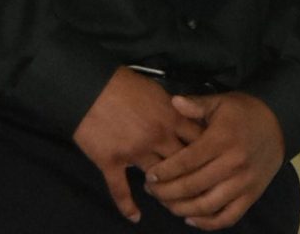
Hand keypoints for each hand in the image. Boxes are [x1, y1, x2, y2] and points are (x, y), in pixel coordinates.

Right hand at [73, 67, 204, 222]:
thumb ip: (172, 108)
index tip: (213, 162)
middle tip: (198, 188)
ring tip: (171, 201)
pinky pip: (120, 189)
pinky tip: (135, 217)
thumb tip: (186, 119)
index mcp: (170, 118)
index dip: (208, 153)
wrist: (87, 86)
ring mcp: (134, 152)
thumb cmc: (122, 82)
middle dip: (192, 177)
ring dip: (166, 191)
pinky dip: (127, 206)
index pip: (199, 141)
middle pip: (183, 165)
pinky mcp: (111, 162)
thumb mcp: (155, 89)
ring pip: (158, 180)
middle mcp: (157, 138)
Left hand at [143, 92, 284, 230]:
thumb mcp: (220, 102)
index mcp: (222, 140)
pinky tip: (190, 218)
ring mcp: (244, 182)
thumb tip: (174, 101)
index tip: (150, 176)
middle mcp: (233, 164)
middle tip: (151, 191)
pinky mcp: (252, 195)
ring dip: (182, 209)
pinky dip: (208, 222)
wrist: (278, 124)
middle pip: (193, 186)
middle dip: (167, 192)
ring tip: (166, 204)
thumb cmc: (243, 112)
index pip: (187, 161)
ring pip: (207, 205)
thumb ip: (196, 104)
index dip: (165, 171)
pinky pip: (228, 217)